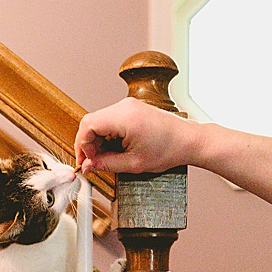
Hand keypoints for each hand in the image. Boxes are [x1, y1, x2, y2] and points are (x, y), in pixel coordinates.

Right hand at [74, 96, 201, 175]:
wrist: (189, 140)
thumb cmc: (169, 150)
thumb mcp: (133, 164)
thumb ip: (106, 164)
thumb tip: (88, 166)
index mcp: (125, 118)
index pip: (87, 126)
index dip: (82, 145)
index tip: (85, 161)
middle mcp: (125, 106)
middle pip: (91, 122)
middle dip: (88, 144)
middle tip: (94, 161)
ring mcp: (128, 105)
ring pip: (98, 120)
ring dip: (97, 139)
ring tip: (107, 155)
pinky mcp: (131, 108)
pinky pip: (109, 119)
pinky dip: (106, 134)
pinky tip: (114, 147)